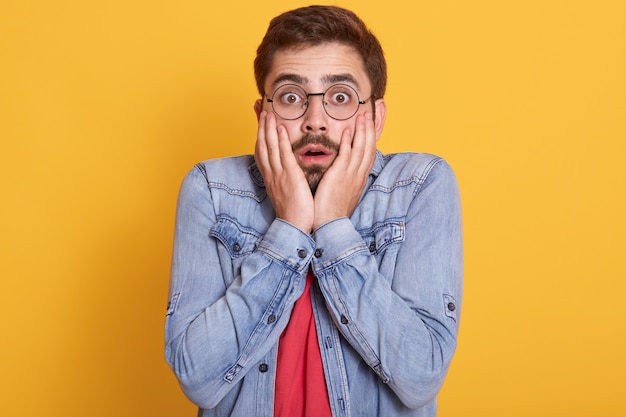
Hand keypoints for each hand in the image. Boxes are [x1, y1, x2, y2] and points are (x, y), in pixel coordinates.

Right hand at [254, 111, 314, 231]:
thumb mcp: (285, 191)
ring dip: (268, 128)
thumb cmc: (294, 211)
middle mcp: (271, 173)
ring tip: (267, 112)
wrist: (294, 226)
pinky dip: (280, 141)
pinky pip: (283, 156)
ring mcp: (279, 175)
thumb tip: (286, 169)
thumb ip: (285, 177)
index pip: (262, 150)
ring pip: (270, 147)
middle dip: (260, 125)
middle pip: (262, 144)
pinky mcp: (290, 177)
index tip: (259, 119)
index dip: (259, 133)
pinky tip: (280, 128)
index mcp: (271, 176)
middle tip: (259, 108)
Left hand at [312, 112, 376, 229]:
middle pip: (369, 148)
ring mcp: (350, 176)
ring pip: (361, 149)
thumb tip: (344, 171)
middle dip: (370, 129)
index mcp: (359, 178)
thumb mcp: (343, 192)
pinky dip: (348, 143)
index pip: (370, 153)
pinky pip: (346, 156)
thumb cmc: (332, 210)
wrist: (329, 225)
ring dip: (362, 131)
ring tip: (362, 116)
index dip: (371, 137)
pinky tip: (347, 131)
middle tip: (370, 113)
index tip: (371, 124)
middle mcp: (358, 175)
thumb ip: (345, 179)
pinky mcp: (339, 177)